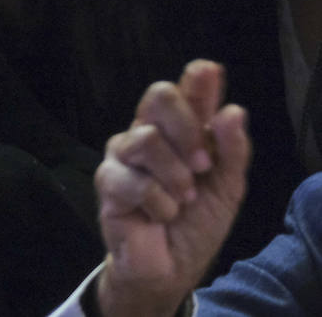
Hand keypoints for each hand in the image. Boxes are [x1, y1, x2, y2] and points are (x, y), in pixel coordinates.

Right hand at [94, 60, 250, 316]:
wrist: (171, 267)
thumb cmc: (195, 223)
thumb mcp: (227, 189)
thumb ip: (232, 151)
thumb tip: (233, 110)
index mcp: (179, 131)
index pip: (184, 91)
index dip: (196, 79)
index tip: (208, 73)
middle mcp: (148, 133)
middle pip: (158, 95)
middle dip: (187, 127)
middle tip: (202, 164)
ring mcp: (123, 155)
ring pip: (147, 139)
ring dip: (176, 177)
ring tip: (183, 200)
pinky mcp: (107, 181)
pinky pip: (135, 180)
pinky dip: (159, 204)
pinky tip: (160, 215)